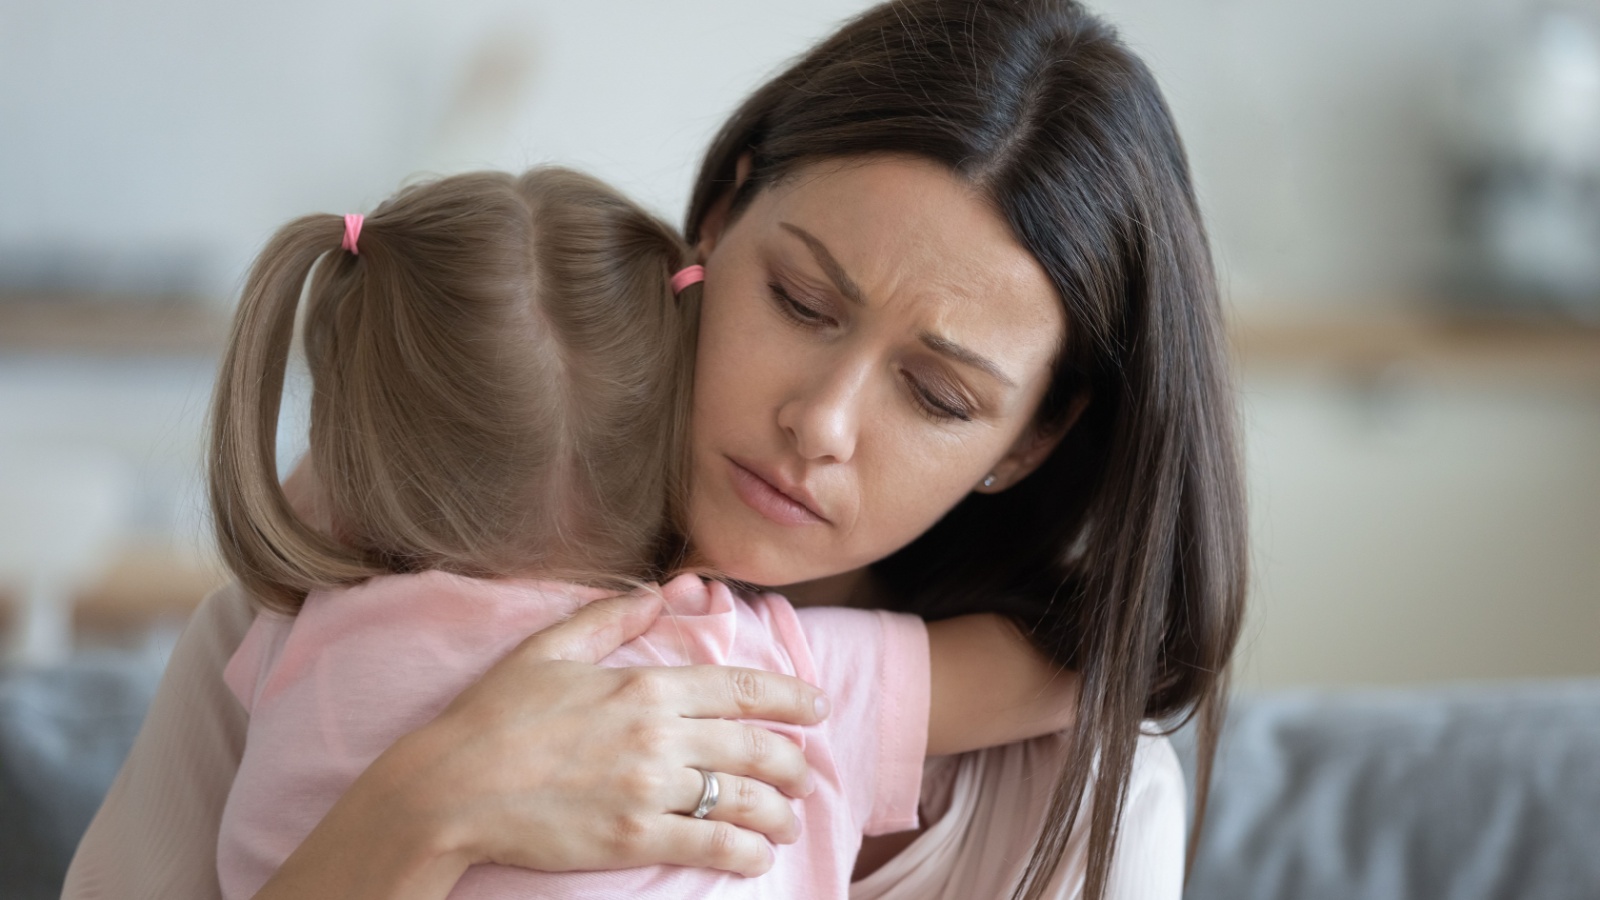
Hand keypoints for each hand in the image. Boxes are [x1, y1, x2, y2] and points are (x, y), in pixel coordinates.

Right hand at [368, 585, 829, 877]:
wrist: (449, 787)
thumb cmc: (493, 715)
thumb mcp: (550, 647)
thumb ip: (613, 616)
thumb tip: (663, 591)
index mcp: (645, 684)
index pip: (742, 687)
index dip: (791, 697)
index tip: (817, 706)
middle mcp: (658, 734)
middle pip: (756, 747)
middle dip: (794, 762)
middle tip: (806, 774)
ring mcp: (648, 789)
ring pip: (742, 799)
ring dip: (779, 813)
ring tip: (788, 822)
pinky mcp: (632, 838)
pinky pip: (709, 845)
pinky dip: (744, 853)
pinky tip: (756, 857)